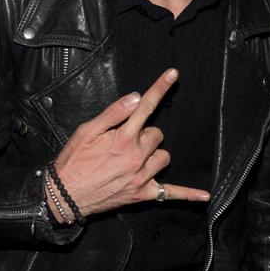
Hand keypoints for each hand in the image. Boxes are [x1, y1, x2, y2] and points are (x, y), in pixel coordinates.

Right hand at [53, 69, 209, 216]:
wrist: (64, 196)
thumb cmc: (74, 161)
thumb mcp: (86, 131)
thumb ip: (113, 113)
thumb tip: (135, 98)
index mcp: (123, 138)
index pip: (146, 107)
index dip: (159, 88)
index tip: (173, 74)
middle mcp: (136, 157)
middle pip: (157, 134)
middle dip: (145, 134)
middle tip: (126, 141)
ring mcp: (142, 177)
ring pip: (164, 157)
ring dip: (154, 154)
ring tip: (136, 159)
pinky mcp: (143, 194)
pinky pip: (172, 194)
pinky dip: (188, 194)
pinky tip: (204, 195)